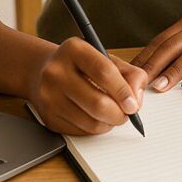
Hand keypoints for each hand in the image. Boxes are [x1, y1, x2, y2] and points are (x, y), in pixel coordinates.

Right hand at [27, 37, 146, 134]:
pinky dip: (95, 129)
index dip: (123, 92)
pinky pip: (80, 132)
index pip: (104, 72)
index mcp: (74, 49)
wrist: (45, 71)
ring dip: (109, 123)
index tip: (134, 105)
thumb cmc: (83, 66)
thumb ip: (130, 74)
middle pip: (97, 103)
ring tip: (112, 114)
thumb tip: (136, 99)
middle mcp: (56, 71)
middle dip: (119, 114)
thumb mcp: (108, 59)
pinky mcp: (48, 116)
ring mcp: (49, 95)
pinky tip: (95, 117)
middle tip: (127, 114)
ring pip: (91, 122)